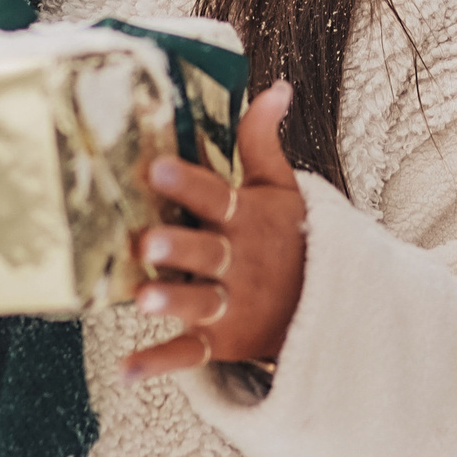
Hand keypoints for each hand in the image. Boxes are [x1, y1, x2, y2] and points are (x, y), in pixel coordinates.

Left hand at [122, 82, 307, 381]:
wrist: (332, 309)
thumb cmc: (296, 238)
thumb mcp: (285, 190)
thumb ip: (264, 142)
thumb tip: (275, 85)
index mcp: (249, 221)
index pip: (216, 197)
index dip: (187, 184)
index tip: (156, 167)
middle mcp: (238, 263)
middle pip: (206, 254)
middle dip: (179, 250)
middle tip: (148, 242)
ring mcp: (230, 305)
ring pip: (199, 304)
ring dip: (172, 304)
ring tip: (143, 301)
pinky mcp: (222, 341)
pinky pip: (189, 355)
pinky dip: (159, 364)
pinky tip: (124, 371)